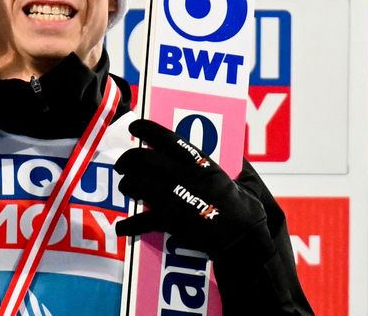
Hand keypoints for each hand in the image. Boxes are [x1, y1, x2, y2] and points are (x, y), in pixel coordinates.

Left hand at [114, 119, 272, 261]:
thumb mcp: (240, 179)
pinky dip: (128, 225)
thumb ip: (229, 165)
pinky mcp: (170, 221)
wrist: (244, 240)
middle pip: (141, 159)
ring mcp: (173, 197)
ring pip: (135, 184)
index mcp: (199, 162)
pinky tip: (122, 228)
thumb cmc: (245, 211)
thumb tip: (232, 150)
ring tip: (125, 187)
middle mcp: (182, 175)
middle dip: (126, 160)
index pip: (166, 138)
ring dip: (126, 186)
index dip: (146, 129)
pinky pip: (140, 220)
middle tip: (121, 164)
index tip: (134, 128)